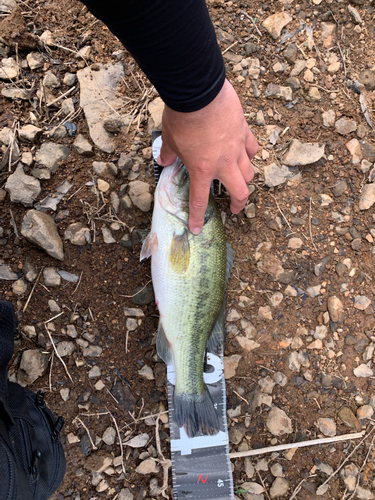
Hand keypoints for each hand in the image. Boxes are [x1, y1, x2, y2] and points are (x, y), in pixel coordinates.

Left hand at [157, 79, 258, 233]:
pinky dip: (249, 153)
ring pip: (249, 172)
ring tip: (240, 181)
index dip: (198, 218)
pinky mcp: (244, 131)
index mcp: (202, 169)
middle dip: (238, 204)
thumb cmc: (181, 117)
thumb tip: (163, 161)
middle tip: (235, 208)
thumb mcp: (169, 139)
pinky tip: (245, 153)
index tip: (198, 229)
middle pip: (240, 192)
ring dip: (245, 180)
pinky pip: (252, 148)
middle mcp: (223, 163)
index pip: (200, 201)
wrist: (198, 91)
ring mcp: (237, 147)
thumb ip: (168, 154)